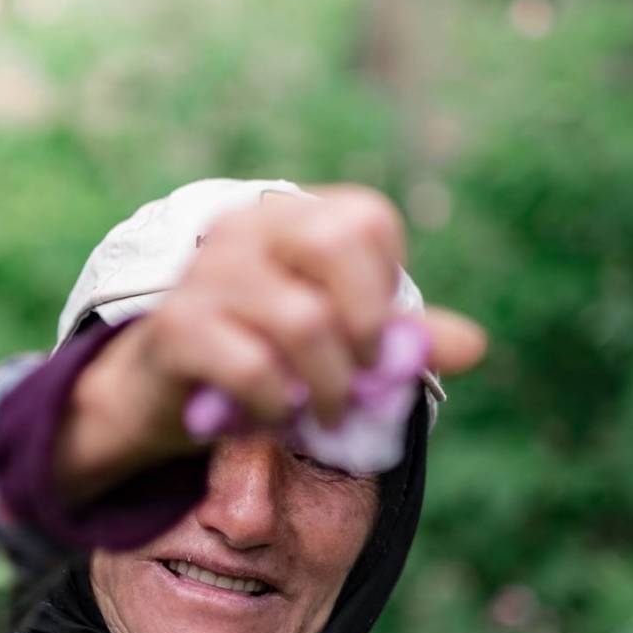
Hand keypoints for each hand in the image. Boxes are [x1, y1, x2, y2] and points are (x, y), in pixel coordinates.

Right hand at [53, 185, 486, 506]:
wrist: (158, 394)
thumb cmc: (257, 357)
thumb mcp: (334, 347)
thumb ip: (398, 341)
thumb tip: (474, 346)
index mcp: (290, 216)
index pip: (368, 221)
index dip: (385, 286)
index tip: (371, 337)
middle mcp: (246, 228)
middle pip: (335, 243)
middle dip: (367, 324)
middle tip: (365, 377)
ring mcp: (205, 273)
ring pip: (303, 321)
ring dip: (330, 386)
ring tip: (325, 415)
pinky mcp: (176, 328)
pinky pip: (254, 368)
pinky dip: (278, 406)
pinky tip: (273, 416)